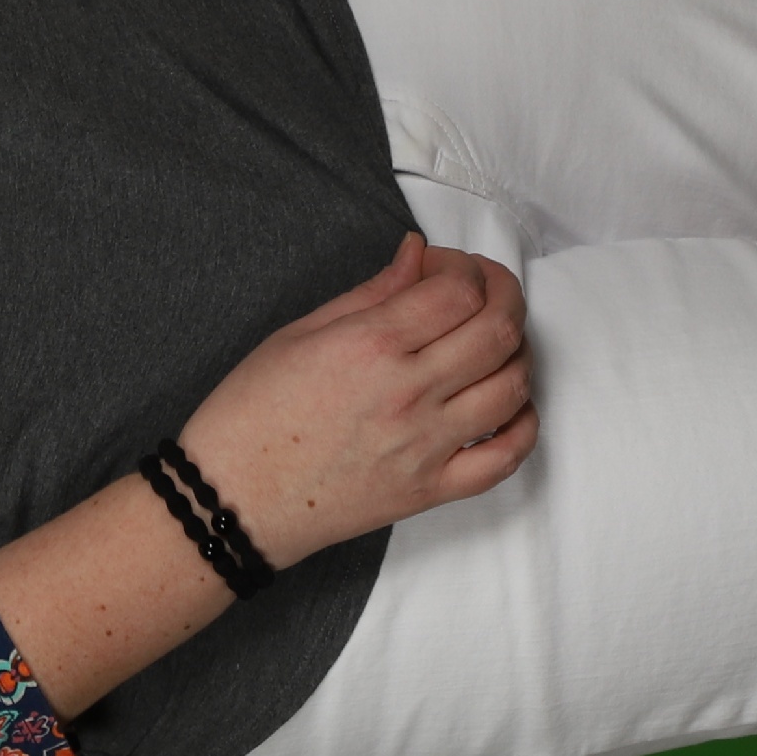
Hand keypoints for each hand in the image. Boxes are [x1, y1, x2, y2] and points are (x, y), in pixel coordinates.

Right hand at [177, 235, 536, 567]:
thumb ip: (371, 292)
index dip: (465, 266)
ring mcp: (426, 445)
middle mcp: (408, 393)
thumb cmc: (252, 416)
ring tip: (491, 342)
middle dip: (504, 295)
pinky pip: (505, 458)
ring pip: (512, 387)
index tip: (444, 268)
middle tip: (483, 289)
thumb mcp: (298, 334)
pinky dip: (522, 425)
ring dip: (516, 352)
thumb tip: (417, 255)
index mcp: (370, 345)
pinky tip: (508, 404)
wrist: (233, 500)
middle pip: (498, 330)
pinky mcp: (431, 490)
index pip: (459, 290)